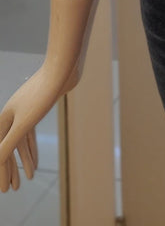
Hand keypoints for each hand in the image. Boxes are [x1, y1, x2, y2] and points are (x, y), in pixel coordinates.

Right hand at [0, 62, 77, 191]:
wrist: (61, 70)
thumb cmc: (41, 95)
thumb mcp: (24, 123)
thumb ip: (9, 143)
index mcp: (4, 118)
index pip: (0, 151)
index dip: (1, 171)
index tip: (4, 191)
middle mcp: (11, 115)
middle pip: (7, 147)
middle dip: (9, 169)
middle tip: (13, 190)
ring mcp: (24, 112)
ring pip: (20, 142)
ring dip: (22, 161)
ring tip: (29, 179)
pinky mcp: (37, 110)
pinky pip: (30, 135)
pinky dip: (32, 149)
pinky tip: (35, 162)